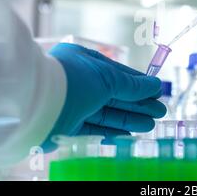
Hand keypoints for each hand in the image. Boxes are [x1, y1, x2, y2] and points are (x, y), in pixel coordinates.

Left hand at [42, 43, 165, 149]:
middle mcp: (79, 82)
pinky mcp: (68, 125)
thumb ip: (132, 85)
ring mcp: (73, 104)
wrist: (36, 105)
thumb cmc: (74, 80)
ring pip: (107, 113)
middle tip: (160, 111)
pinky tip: (129, 133)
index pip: (117, 73)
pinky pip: (95, 128)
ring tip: (151, 124)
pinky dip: (112, 130)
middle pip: (114, 95)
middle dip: (138, 104)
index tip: (156, 92)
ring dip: (129, 118)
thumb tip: (155, 85)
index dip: (138, 83)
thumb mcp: (108, 77)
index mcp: (84, 62)